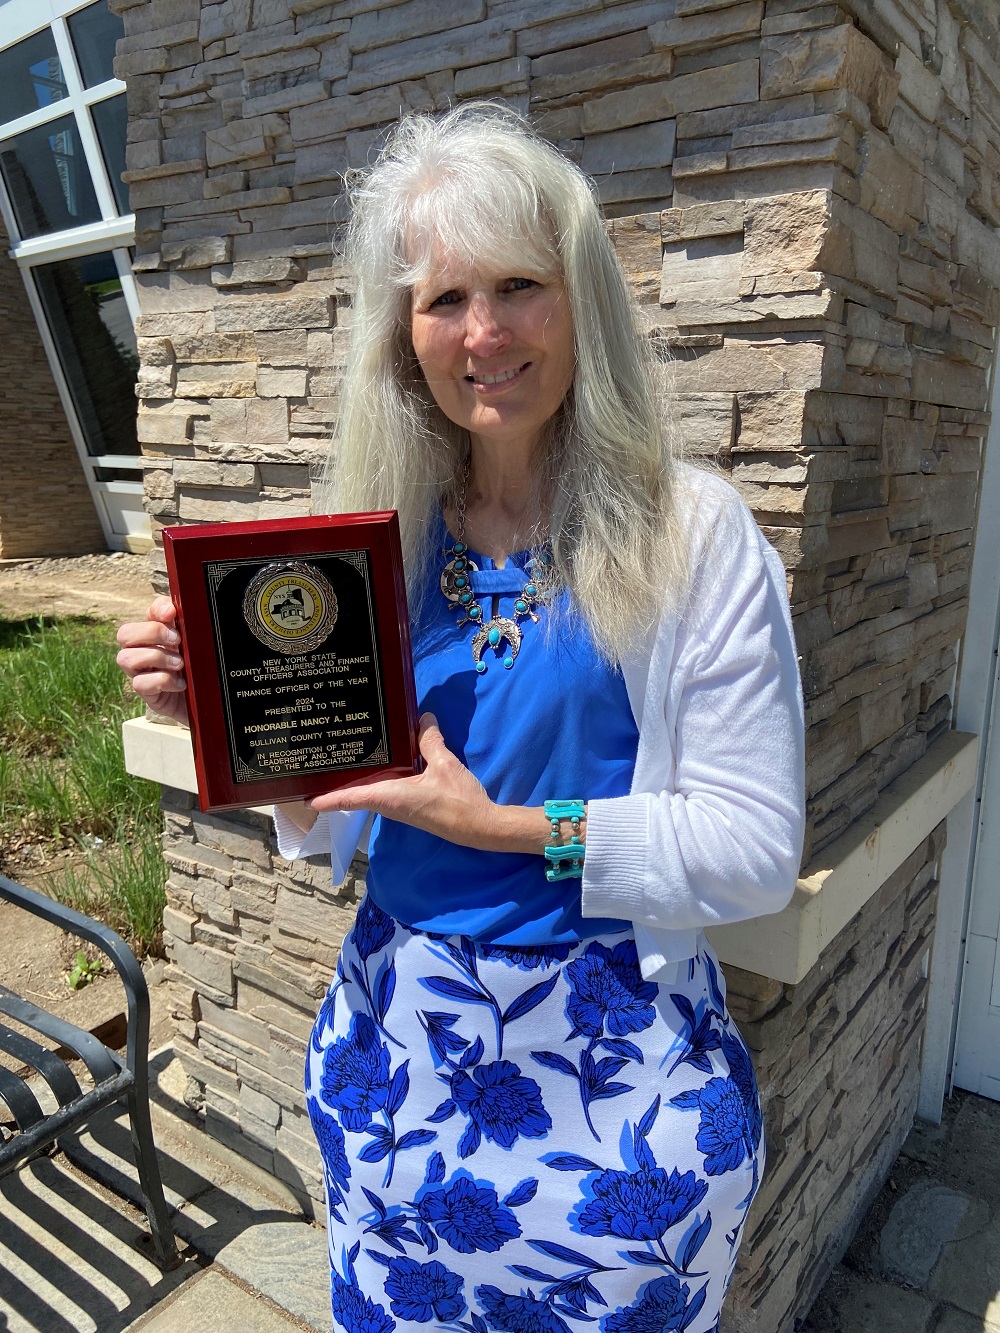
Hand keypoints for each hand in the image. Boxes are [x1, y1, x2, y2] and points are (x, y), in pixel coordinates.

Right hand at [116, 596, 188, 724]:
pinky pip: (140, 683)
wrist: (206, 700)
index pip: (149, 612)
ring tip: (179, 665)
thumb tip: (173, 608)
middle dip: (151, 633)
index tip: (173, 614)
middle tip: (177, 640)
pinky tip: (180, 684)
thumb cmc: (199, 670)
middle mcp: (143, 650)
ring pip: (126, 658)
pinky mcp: (146, 692)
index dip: (158, 610)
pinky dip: (162, 681)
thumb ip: (185, 624)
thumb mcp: (196, 645)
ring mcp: (140, 672)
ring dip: (156, 657)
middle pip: (124, 633)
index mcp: (158, 634)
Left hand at [310, 713, 507, 850]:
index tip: (306, 797)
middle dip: (337, 785)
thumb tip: (422, 717)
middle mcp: (390, 805)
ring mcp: (400, 807)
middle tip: (319, 767)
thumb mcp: (445, 765)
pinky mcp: (410, 806)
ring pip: (370, 793)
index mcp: (391, 797)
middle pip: (356, 795)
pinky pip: (385, 792)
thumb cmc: (459, 801)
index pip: (351, 798)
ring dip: (356, 783)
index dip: (328, 798)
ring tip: (342, 762)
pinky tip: (379, 765)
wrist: (480, 827)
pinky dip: (376, 780)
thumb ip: (430, 741)